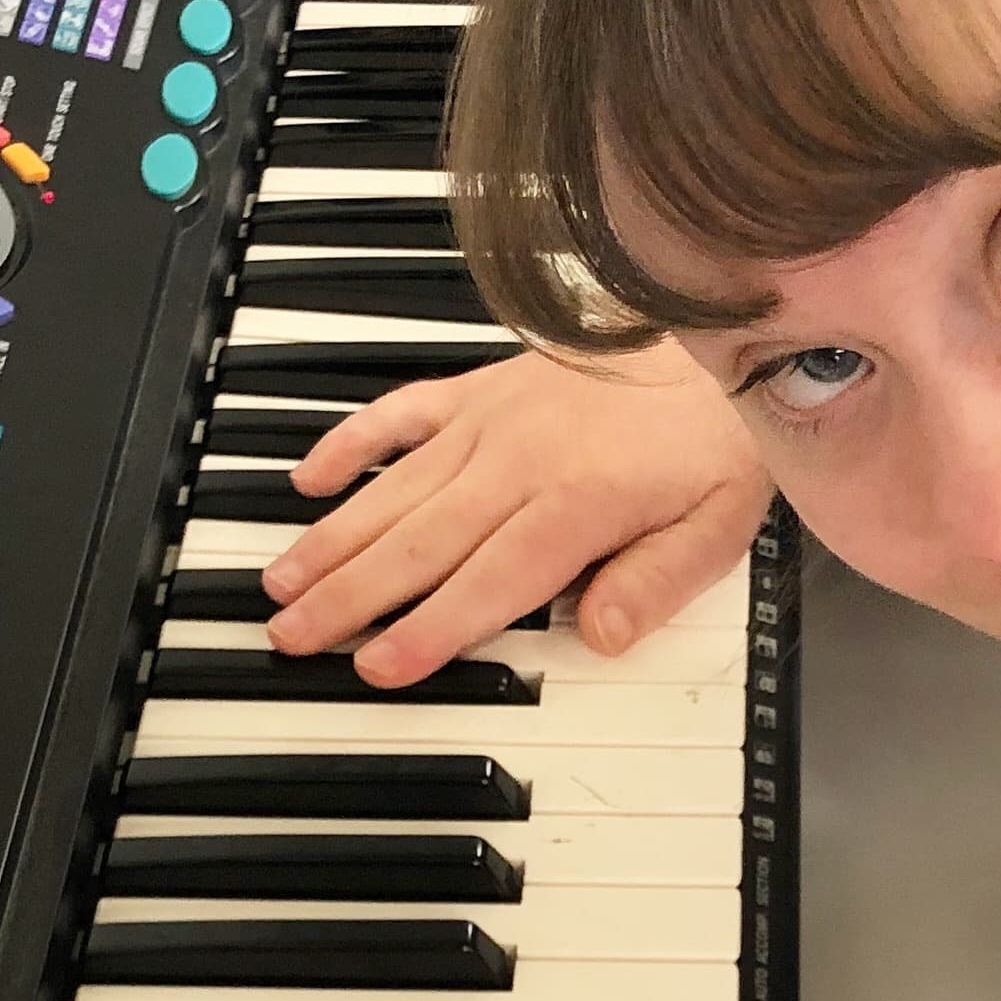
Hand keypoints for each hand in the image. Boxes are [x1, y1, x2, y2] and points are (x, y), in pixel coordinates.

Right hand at [261, 344, 769, 686]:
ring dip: (334, 538)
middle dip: (350, 596)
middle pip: (421, 542)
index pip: (490, 582)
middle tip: (291, 636)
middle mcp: (521, 462)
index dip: (429, 629)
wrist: (717, 334)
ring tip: (282, 582)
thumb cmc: (716, 436)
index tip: (375, 666)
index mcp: (578, 503)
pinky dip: (350, 442)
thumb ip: (658, 583)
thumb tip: (602, 637)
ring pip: (396, 489)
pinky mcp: (481, 388)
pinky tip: (307, 479)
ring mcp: (493, 420)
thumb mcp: (718, 524)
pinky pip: (401, 413)